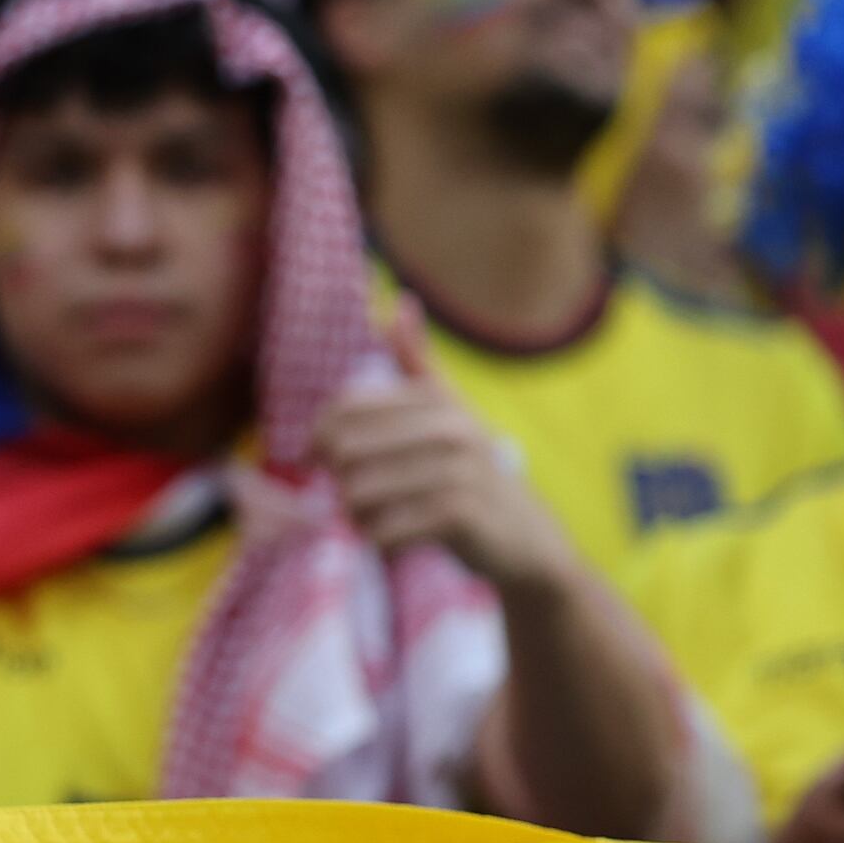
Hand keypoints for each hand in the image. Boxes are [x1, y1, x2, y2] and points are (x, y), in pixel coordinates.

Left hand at [316, 306, 570, 594]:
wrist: (525, 537)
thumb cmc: (470, 472)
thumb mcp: (449, 410)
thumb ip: (418, 361)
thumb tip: (400, 301)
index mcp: (436, 398)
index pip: (341, 411)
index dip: (319, 441)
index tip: (323, 464)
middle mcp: (449, 426)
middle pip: (343, 452)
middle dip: (338, 482)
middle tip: (357, 499)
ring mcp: (458, 469)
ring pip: (358, 494)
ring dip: (358, 517)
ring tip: (378, 521)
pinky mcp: (459, 514)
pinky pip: (383, 529)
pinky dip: (379, 541)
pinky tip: (398, 541)